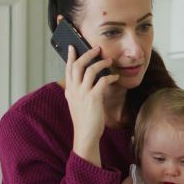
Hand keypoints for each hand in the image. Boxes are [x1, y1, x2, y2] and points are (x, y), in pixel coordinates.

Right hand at [64, 45, 119, 164]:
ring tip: (109, 60)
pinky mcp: (93, 98)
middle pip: (78, 65)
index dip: (70, 57)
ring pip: (90, 70)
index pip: (68, 69)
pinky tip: (115, 77)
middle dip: (87, 54)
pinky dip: (110, 76)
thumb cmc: (85, 121)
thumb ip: (77, 93)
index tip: (73, 47)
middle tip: (97, 49)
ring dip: (101, 62)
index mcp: (70, 91)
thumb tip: (84, 83)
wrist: (85, 135)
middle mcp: (74, 90)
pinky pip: (102, 81)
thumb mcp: (77, 104)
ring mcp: (83, 93)